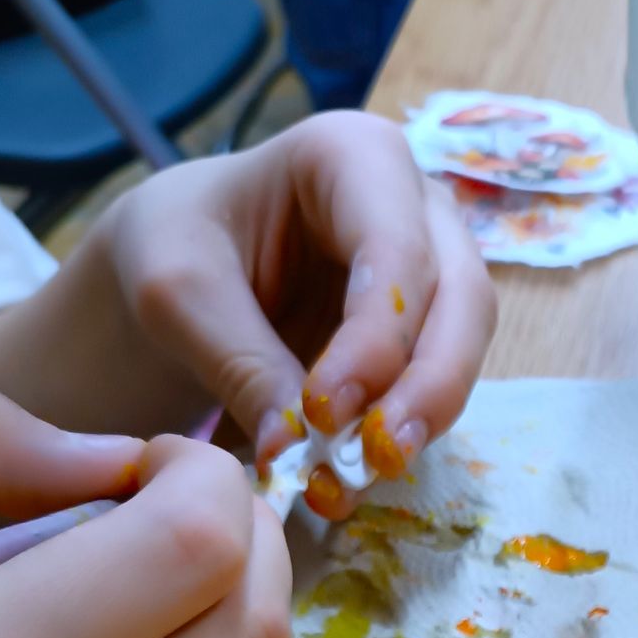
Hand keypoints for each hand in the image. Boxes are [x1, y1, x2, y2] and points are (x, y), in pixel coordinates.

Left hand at [0, 116, 497, 494]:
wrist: (179, 267)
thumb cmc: (174, 249)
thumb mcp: (175, 296)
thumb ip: (238, 363)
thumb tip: (294, 454)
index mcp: (353, 156)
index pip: (396, 249)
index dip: (376, 338)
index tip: (324, 414)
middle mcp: (416, 206)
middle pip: (462, 299)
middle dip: (429, 386)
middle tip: (378, 459)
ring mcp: (434, 268)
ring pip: (463, 348)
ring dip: (422, 420)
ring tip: (355, 481)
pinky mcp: (427, 331)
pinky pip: (437, 385)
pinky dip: (401, 434)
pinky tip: (351, 477)